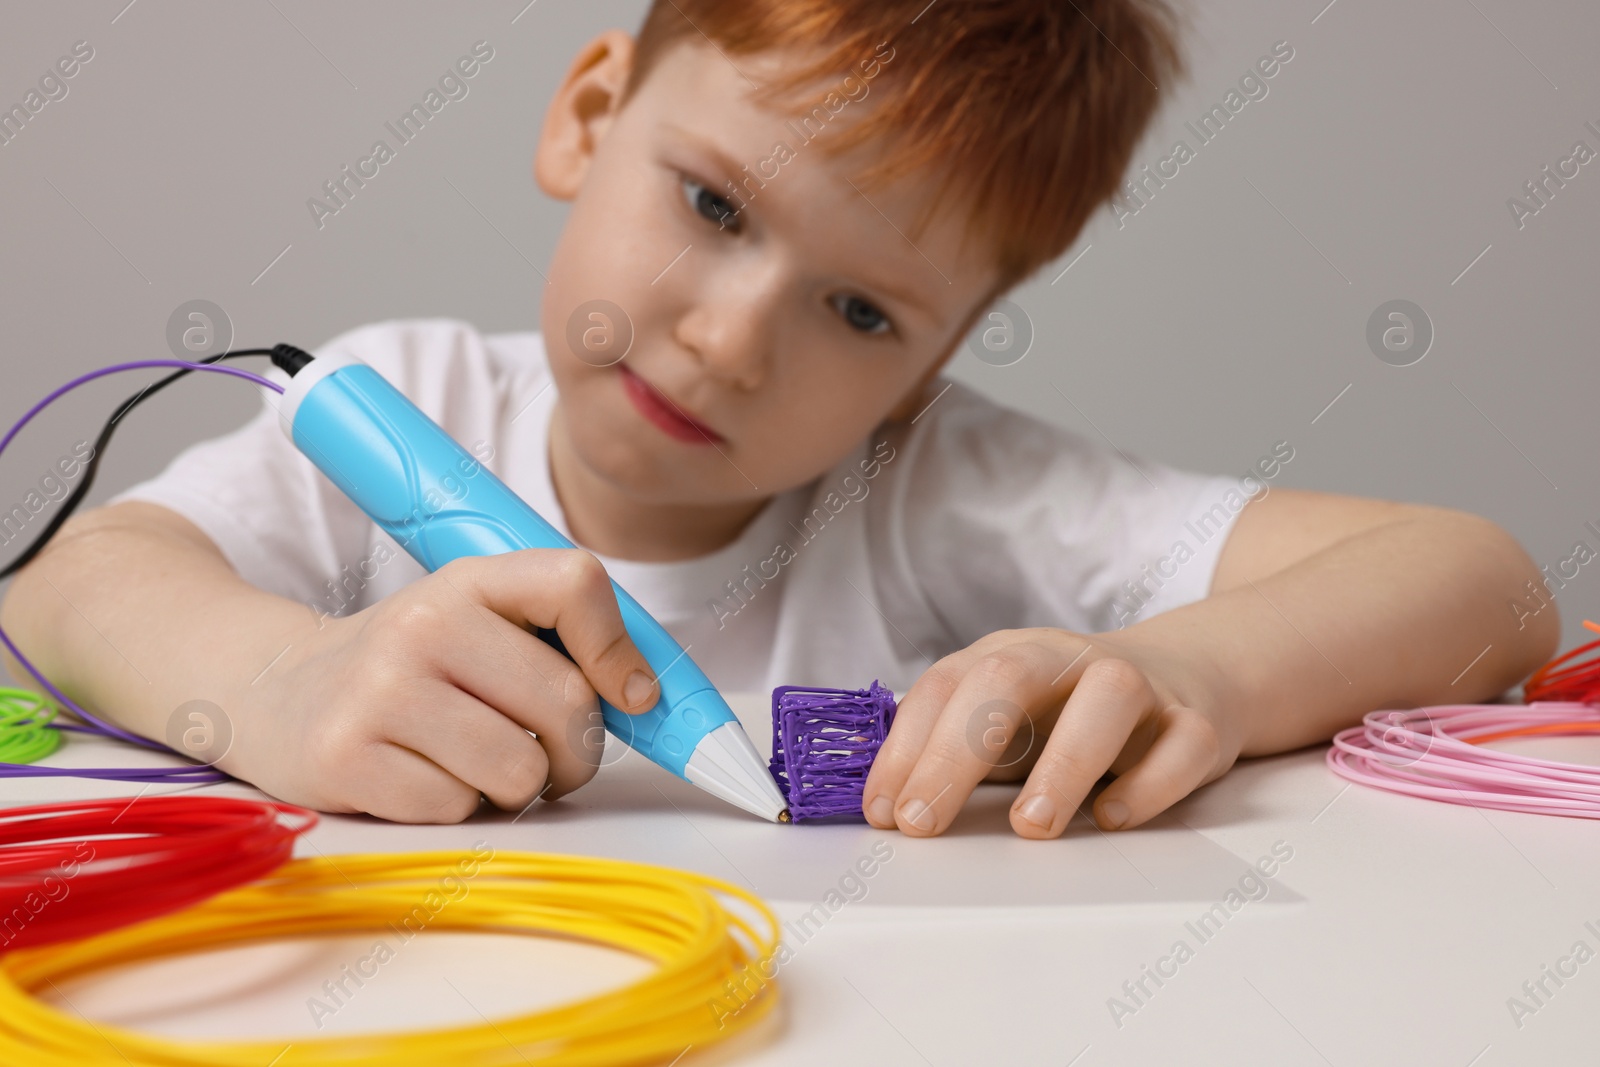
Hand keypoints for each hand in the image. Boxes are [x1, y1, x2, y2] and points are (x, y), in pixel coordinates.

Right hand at [220, 550, 656, 822]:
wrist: (277, 692)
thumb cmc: (414, 668)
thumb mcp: (480, 625)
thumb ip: (563, 643)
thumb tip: (647, 697)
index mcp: (468, 579)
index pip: (575, 582)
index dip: (620, 648)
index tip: (629, 696)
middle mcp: (423, 623)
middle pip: (566, 704)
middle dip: (578, 751)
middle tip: (551, 758)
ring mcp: (379, 690)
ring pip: (519, 770)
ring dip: (517, 788)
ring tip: (479, 765)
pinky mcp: (344, 757)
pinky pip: (457, 809)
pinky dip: (456, 808)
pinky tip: (423, 777)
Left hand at [861, 627, 1243, 837]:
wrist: (1189, 675)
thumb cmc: (1072, 712)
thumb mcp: (1005, 721)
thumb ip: (952, 752)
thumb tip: (885, 806)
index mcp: (1009, 656)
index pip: (945, 688)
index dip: (905, 748)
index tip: (883, 811)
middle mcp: (1068, 659)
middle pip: (1005, 681)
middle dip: (954, 752)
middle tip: (922, 823)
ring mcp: (1139, 686)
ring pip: (1105, 700)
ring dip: (1062, 763)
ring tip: (1030, 826)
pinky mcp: (1196, 723)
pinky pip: (1180, 745)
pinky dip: (1147, 784)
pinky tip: (1111, 817)